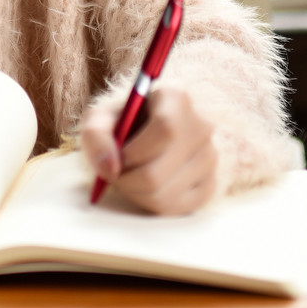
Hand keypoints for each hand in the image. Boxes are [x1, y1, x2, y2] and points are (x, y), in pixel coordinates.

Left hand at [79, 87, 216, 215]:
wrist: (143, 136)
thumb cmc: (121, 124)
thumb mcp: (99, 119)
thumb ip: (95, 136)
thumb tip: (110, 167)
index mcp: (176, 98)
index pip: (165, 128)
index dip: (134, 152)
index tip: (117, 158)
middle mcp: (200, 126)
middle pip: (158, 170)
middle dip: (126, 180)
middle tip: (115, 174)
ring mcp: (209, 157)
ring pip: (164, 194)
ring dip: (135, 194)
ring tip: (128, 178)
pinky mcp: (210, 184)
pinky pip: (176, 209)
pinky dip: (151, 205)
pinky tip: (145, 188)